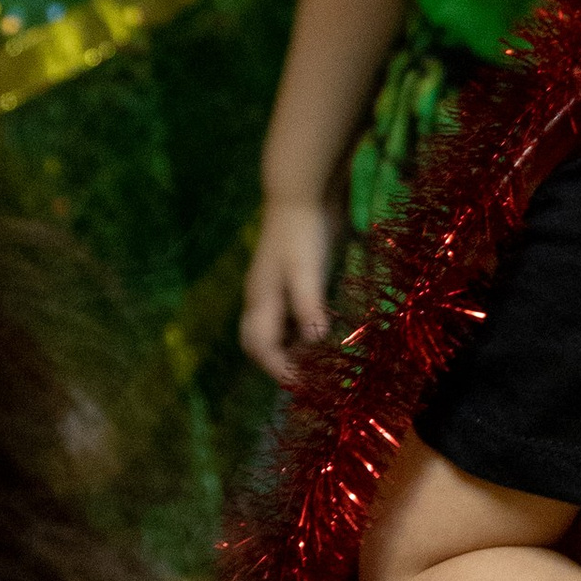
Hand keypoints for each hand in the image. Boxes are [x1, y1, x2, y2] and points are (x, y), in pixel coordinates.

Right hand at [242, 196, 335, 381]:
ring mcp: (275, 289)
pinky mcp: (291, 280)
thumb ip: (308, 306)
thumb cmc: (301, 233)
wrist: (300, 195)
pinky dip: (301, 331)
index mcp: (260, 300)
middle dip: (278, 363)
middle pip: (259, 343)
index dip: (278, 369)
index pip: (260, 347)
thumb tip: (313, 340)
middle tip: (307, 376)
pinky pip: (289, 316)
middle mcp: (262, 299)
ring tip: (318, 360)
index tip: (301, 386)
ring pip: (275, 331)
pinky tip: (321, 332)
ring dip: (292, 348)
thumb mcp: (306, 271)